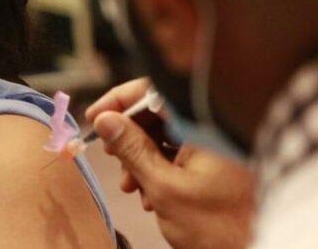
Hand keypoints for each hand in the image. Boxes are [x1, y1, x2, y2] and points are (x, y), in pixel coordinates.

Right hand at [86, 78, 254, 248]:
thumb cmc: (221, 227)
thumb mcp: (163, 187)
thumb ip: (132, 150)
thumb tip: (105, 120)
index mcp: (205, 123)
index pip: (154, 89)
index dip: (120, 100)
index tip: (96, 116)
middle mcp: (213, 126)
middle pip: (158, 111)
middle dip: (129, 134)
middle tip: (110, 154)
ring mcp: (217, 144)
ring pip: (167, 133)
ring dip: (141, 157)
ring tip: (130, 185)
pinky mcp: (219, 161)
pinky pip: (181, 151)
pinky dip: (160, 167)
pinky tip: (149, 194)